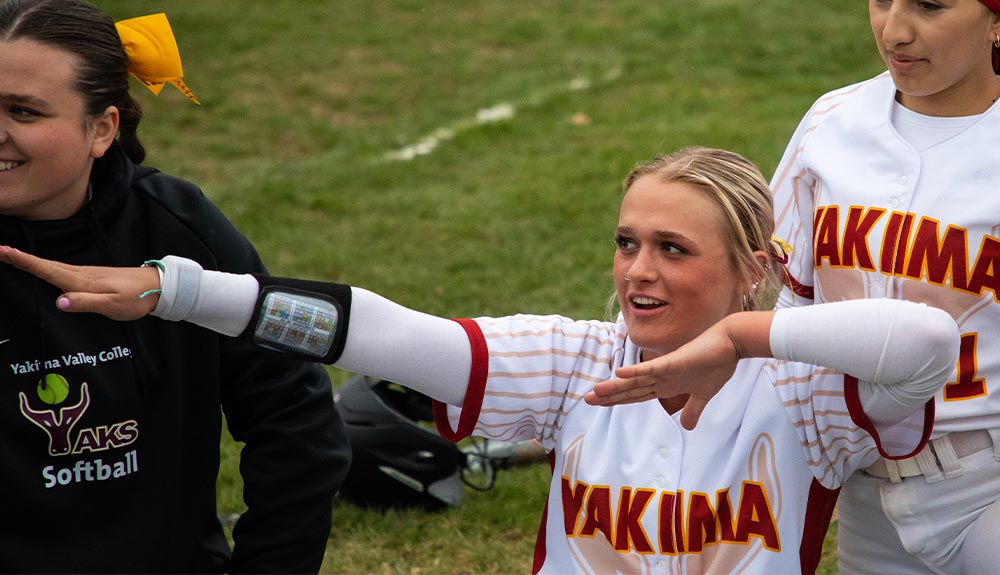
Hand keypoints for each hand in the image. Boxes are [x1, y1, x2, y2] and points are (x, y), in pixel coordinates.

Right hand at [0, 246, 159, 320]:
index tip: (2, 250)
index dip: (23, 261)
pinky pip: (61, 271)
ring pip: (52, 266)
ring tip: (10, 256)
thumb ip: (86, 302)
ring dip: (30, 261)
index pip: (46, 269)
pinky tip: (42, 268)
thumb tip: (59, 302)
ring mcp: (85, 274)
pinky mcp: (91, 277)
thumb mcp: (112, 305)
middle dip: (19, 257)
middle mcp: (80, 274)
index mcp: (81, 280)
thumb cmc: (136, 298)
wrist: (158, 288)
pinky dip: (45, 267)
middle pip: (44, 264)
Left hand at [584, 312, 773, 429]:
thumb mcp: (703, 396)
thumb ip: (692, 410)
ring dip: (616, 386)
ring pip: (636, 380)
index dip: (618, 401)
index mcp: (666, 385)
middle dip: (609, 395)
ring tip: (595, 391)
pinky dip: (636, 372)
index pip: (636, 395)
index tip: (599, 405)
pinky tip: (620, 373)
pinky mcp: (675, 361)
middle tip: (586, 399)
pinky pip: (652, 368)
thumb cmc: (717, 364)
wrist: (732, 343)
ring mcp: (667, 369)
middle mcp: (661, 377)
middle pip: (630, 389)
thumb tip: (687, 427)